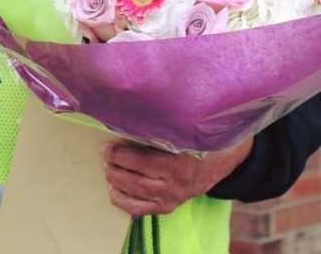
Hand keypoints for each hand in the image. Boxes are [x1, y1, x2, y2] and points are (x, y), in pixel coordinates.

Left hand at [103, 137, 253, 216]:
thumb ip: (158, 127)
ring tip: (106, 168)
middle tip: (104, 153)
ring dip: (116, 181)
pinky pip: (140, 209)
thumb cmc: (196, 137)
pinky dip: (123, 201)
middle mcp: (176, 183)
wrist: (221, 158)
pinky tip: (113, 190)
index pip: (143, 161)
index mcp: (180, 161)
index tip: (107, 144)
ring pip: (136, 194)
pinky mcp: (168, 206)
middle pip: (136, 179)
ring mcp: (172, 197)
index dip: (121, 153)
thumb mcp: (182, 128)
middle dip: (114, 166)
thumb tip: (126, 117)